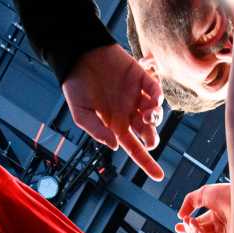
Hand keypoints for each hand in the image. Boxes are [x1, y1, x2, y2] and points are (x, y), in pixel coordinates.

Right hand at [63, 45, 164, 180]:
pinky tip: (153, 102)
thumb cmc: (75, 85)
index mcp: (115, 125)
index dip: (147, 162)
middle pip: (147, 132)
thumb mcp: (80, 114)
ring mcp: (135, 95)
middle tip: (150, 139)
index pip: (134, 148)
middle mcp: (128, 113)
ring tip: (146, 116)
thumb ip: (96, 131)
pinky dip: (157, 98)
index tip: (158, 176)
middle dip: (152, 138)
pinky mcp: (140, 77)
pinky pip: (155, 90)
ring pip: (154, 113)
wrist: (78, 55)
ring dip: (154, 119)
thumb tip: (115, 146)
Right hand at [176, 183, 232, 232]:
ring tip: (193, 224)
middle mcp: (222, 228)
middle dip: (189, 230)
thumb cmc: (230, 194)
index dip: (187, 226)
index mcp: (219, 216)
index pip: (200, 225)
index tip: (178, 225)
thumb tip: (179, 216)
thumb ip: (189, 201)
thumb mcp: (205, 193)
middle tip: (185, 222)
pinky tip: (200, 232)